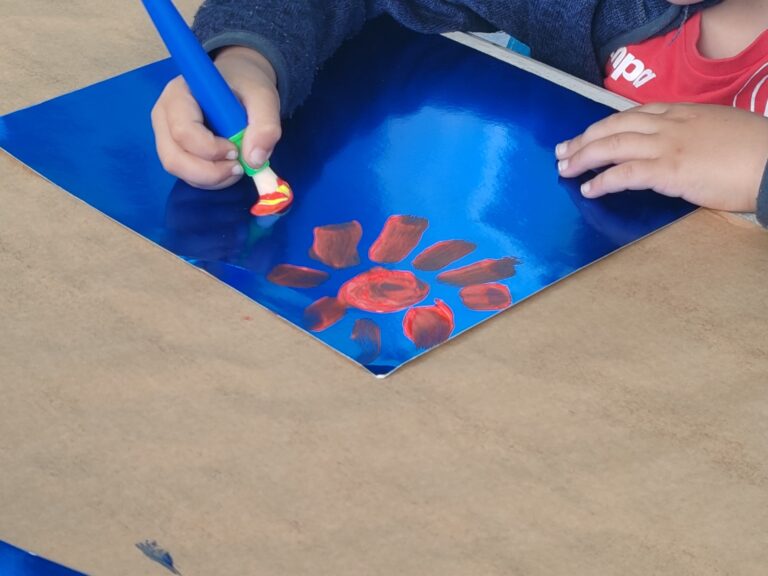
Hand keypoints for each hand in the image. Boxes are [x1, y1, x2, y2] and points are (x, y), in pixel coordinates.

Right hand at [151, 47, 281, 188]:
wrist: (240, 84)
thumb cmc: (246, 86)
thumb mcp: (263, 98)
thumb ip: (265, 125)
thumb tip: (255, 161)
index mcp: (179, 94)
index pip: (183, 131)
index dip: (211, 149)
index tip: (237, 149)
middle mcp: (165, 116)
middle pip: (174, 158)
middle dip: (210, 172)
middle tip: (239, 167)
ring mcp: (167, 136)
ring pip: (180, 171)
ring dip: (213, 179)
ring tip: (238, 166)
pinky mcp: (176, 151)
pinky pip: (188, 176)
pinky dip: (212, 180)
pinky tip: (229, 168)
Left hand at [556, 103, 767, 212]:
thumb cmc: (755, 151)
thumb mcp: (717, 130)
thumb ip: (691, 134)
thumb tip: (676, 149)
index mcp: (682, 112)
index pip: (631, 114)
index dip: (604, 125)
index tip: (587, 134)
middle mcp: (669, 124)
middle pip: (613, 126)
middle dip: (584, 139)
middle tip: (562, 151)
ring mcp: (667, 146)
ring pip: (612, 146)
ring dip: (583, 157)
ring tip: (565, 169)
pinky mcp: (669, 171)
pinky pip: (625, 174)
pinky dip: (602, 181)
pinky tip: (589, 189)